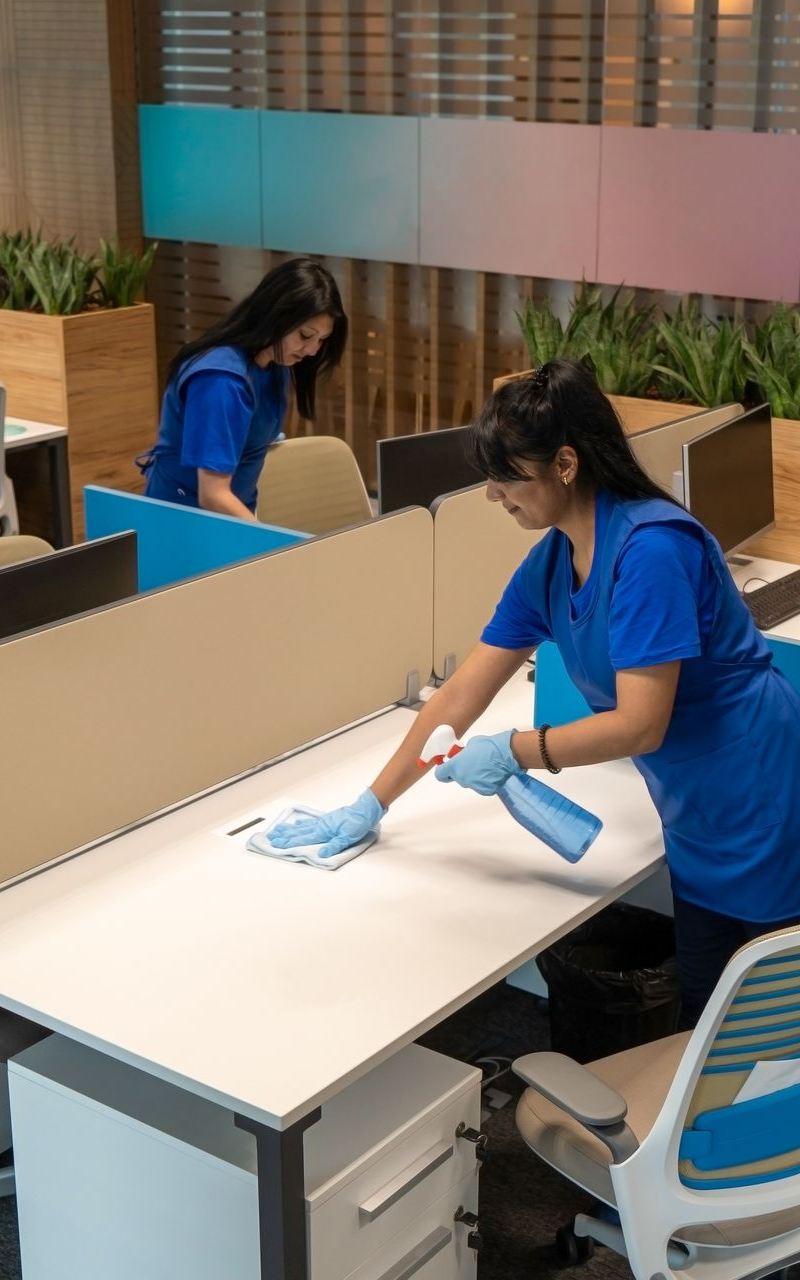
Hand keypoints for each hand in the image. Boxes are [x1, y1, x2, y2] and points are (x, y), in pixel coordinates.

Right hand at [267, 788, 386, 858]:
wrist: (365, 810)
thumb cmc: (358, 823)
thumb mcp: (349, 837)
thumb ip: (335, 846)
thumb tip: (322, 854)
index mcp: (324, 831)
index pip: (303, 839)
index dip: (289, 843)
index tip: (276, 845)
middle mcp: (320, 826)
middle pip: (298, 832)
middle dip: (284, 836)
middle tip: (271, 838)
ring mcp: (322, 822)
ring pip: (302, 827)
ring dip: (289, 829)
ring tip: (278, 829)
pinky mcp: (326, 820)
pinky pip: (309, 823)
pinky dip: (301, 824)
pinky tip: (297, 823)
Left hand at [434, 730, 518, 795]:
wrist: (507, 755)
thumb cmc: (490, 747)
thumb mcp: (472, 744)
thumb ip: (464, 753)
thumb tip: (464, 756)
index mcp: (456, 766)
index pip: (440, 774)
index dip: (443, 770)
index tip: (446, 766)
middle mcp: (462, 778)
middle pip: (456, 777)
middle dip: (461, 770)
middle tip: (471, 762)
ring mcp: (474, 786)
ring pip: (469, 782)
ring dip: (473, 775)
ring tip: (485, 765)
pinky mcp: (485, 790)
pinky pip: (481, 786)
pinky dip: (484, 781)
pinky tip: (491, 772)